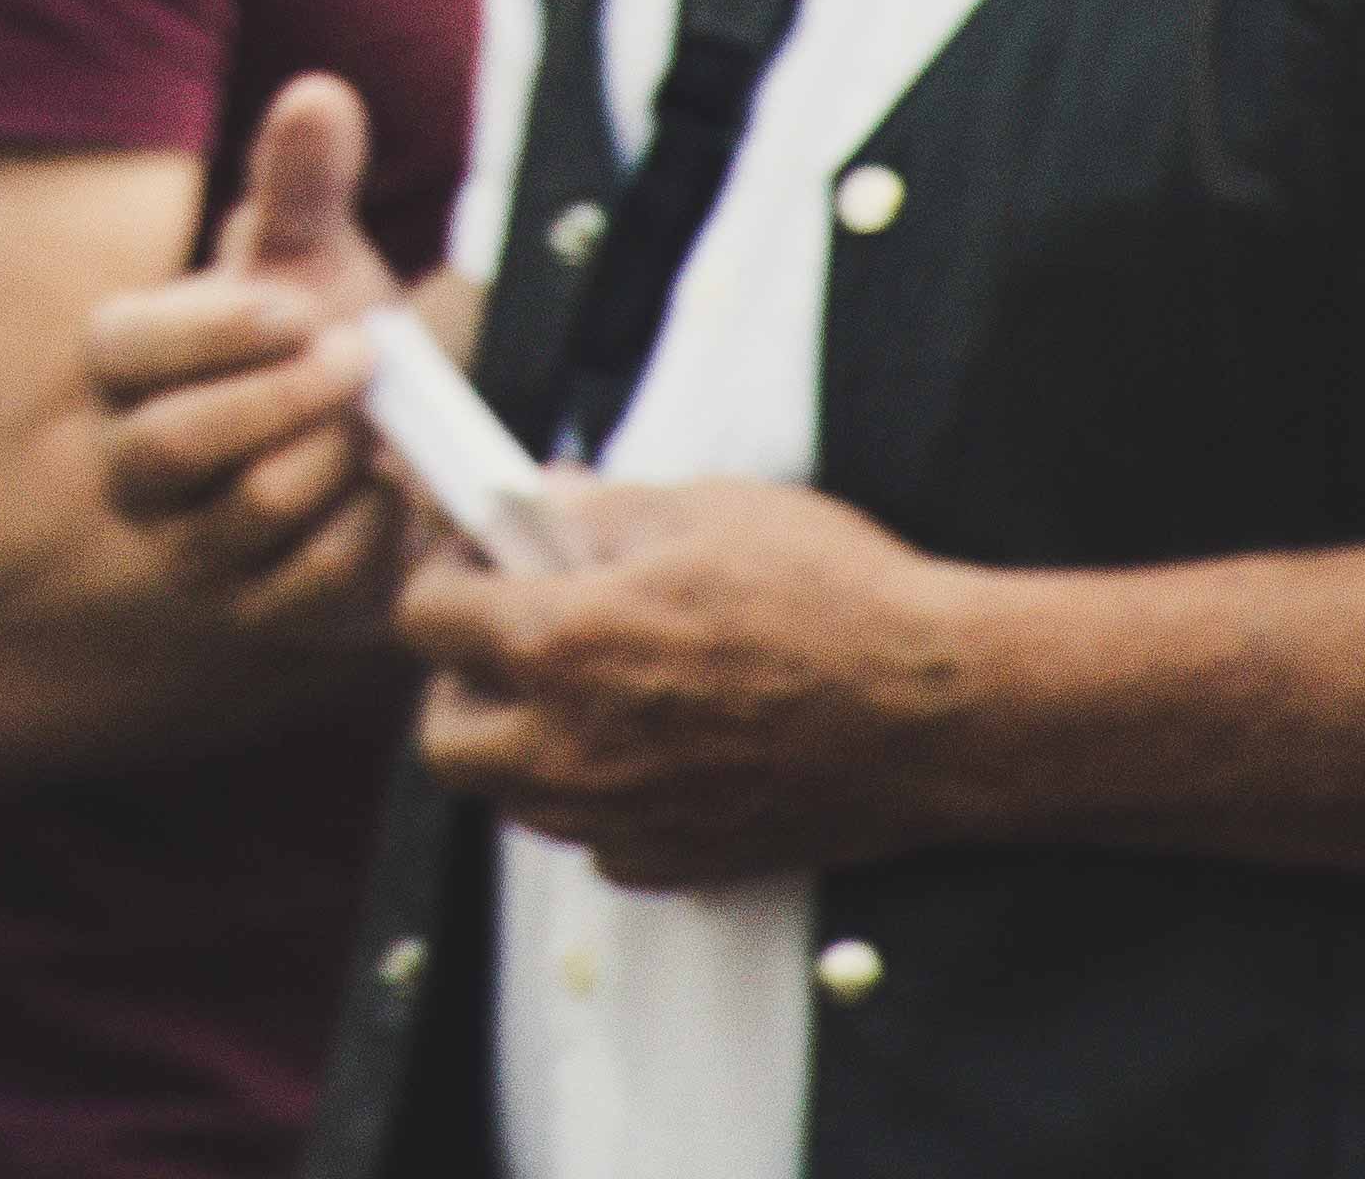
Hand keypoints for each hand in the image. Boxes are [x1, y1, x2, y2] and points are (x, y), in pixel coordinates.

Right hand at [74, 78, 415, 649]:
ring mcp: (193, 550)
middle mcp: (135, 466)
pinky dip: (365, 533)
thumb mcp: (311, 250)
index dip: (210, 333)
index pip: (124, 351)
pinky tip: (393, 489)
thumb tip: (320, 95)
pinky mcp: (262, 612)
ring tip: (380, 423)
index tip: (299, 306)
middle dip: (277, 400)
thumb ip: (306, 179)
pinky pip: (307, 586)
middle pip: (170, 449)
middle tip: (359, 354)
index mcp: (126, 365)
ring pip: (243, 516)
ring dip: (330, 461)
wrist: (378, 437)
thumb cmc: (318, 329)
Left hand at [402, 476, 983, 889]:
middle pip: (441, 739)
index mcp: (562, 644)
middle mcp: (571, 747)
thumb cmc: (836, 597)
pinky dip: (596, 801)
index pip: (423, 620)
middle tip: (510, 638)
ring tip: (584, 689)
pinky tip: (648, 749)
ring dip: (521, 745)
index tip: (477, 560)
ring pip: (510, 800)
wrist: (941, 711)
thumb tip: (540, 501)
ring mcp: (620, 818)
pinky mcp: (675, 863)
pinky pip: (591, 842)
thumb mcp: (704, 510)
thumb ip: (597, 511)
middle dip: (459, 682)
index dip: (444, 576)